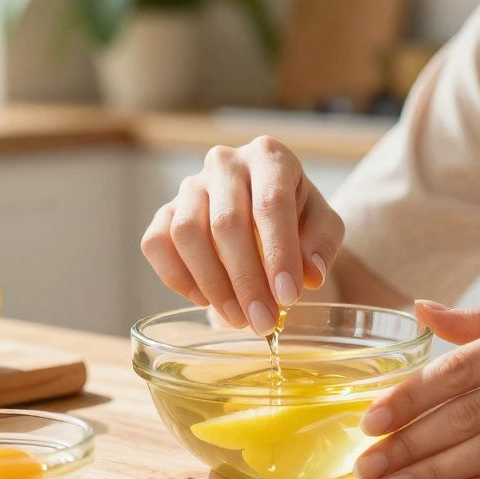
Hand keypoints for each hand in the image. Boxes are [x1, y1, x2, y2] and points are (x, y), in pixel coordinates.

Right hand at [140, 137, 344, 334]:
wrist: (265, 212)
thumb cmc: (297, 216)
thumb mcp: (323, 225)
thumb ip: (321, 244)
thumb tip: (310, 275)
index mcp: (269, 157)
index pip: (271, 204)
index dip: (279, 253)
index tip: (289, 297)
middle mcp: (225, 163)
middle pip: (226, 222)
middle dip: (246, 280)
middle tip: (262, 321)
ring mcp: (190, 186)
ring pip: (186, 233)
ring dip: (212, 284)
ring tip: (238, 318)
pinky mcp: (165, 210)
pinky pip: (156, 243)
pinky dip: (177, 277)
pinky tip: (205, 300)